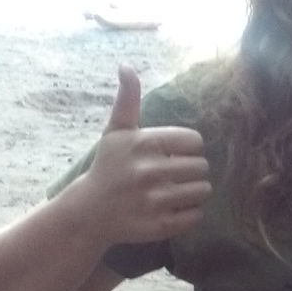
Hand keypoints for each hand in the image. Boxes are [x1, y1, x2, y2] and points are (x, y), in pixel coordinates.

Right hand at [79, 64, 210, 242]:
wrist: (89, 212)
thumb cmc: (108, 167)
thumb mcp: (115, 132)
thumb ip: (127, 99)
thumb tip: (126, 65)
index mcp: (144, 143)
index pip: (195, 142)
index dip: (189, 149)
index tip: (176, 155)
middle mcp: (150, 171)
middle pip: (202, 167)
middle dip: (193, 171)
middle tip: (178, 175)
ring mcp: (155, 200)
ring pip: (203, 191)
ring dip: (196, 191)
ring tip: (180, 191)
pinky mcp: (159, 225)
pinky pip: (196, 215)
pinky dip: (191, 213)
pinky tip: (176, 208)